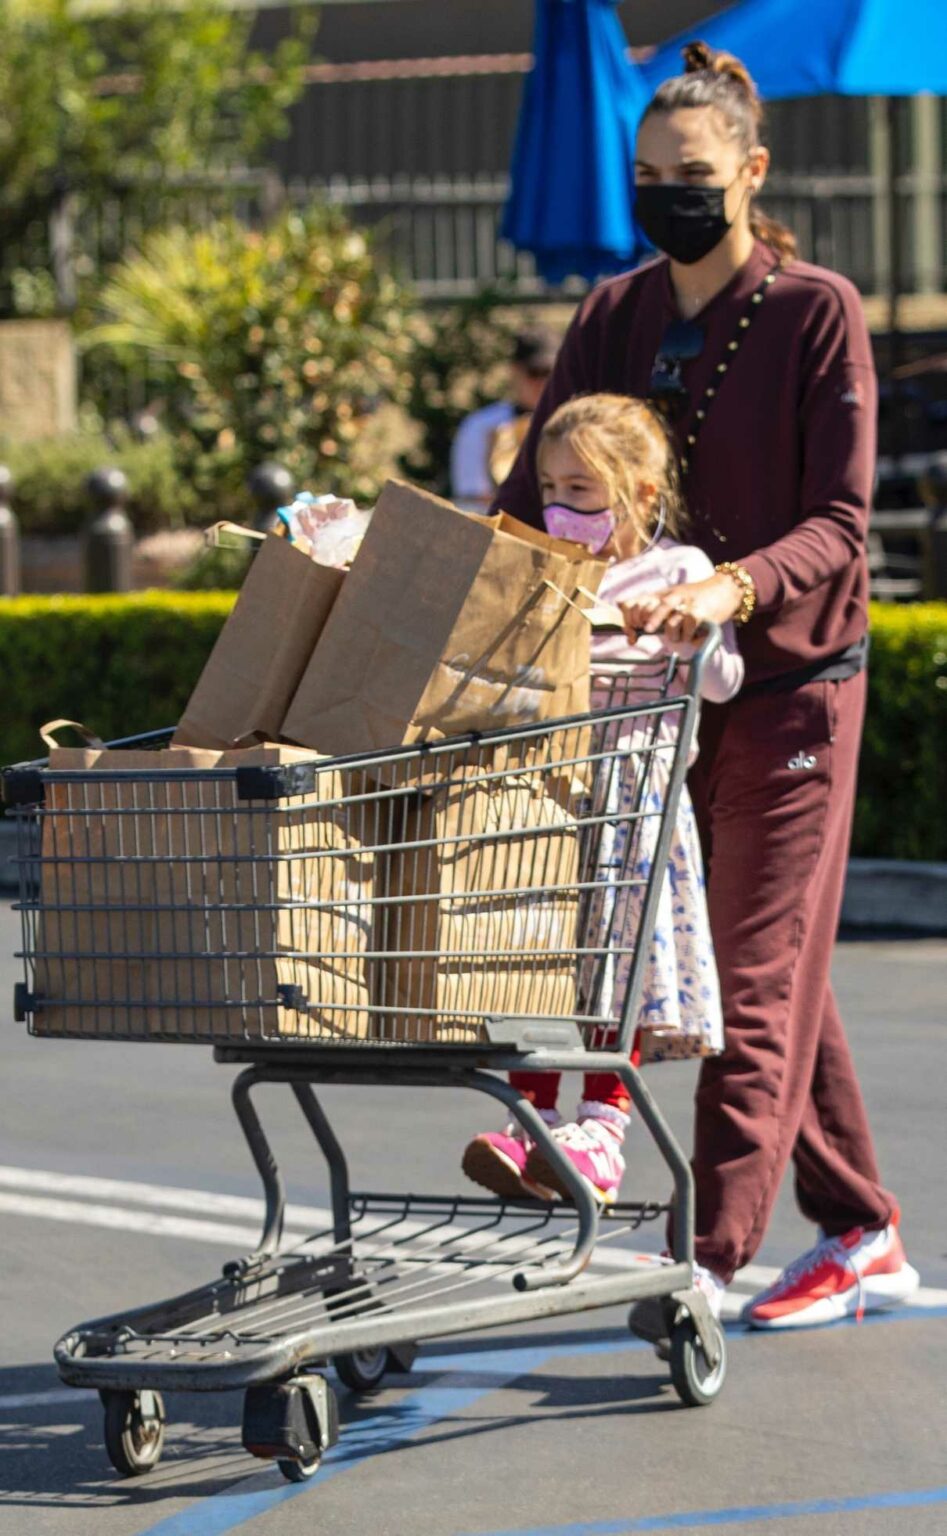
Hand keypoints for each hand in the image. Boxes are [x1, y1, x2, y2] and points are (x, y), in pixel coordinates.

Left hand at [620, 573, 743, 644]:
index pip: (635, 603)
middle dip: (647, 623)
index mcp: (661, 594)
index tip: (631, 635)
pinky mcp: (700, 611)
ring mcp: (686, 603)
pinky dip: (688, 636)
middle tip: (649, 630)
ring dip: (672, 635)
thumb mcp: (670, 599)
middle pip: (649, 608)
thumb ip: (650, 608)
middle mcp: (671, 596)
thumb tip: (620, 605)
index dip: (628, 620)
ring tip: (679, 635)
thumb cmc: (695, 599)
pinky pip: (688, 628)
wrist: (724, 589)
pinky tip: (692, 635)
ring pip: (669, 622)